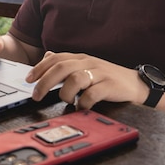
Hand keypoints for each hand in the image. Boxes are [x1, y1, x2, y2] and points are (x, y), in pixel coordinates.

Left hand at [25, 51, 145, 108]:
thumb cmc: (107, 77)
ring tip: (65, 101)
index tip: (28, 79)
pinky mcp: (110, 85)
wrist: (136, 84)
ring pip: (75, 79)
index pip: (56, 58)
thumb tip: (47, 56)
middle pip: (62, 68)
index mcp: (81, 58)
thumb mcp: (86, 67)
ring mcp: (100, 73)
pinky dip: (83, 102)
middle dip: (45, 82)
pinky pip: (92, 94)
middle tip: (36, 95)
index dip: (40, 68)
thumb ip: (67, 62)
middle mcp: (89, 62)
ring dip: (65, 93)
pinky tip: (81, 107)